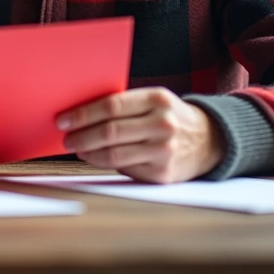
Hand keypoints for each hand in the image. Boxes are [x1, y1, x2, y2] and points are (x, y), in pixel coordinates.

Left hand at [57, 88, 223, 183]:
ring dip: (89, 153)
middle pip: (110, 132)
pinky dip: (106, 164)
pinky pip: (125, 169)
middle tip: (66, 138)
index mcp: (157, 99)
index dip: (83, 114)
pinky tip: (97, 158)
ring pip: (114, 154)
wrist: (210, 140)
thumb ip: (125, 105)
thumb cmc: (169, 117)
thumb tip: (80, 115)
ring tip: (78, 149)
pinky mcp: (163, 173)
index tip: (63, 120)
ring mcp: (164, 151)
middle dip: (81, 136)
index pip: (111, 106)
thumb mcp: (154, 101)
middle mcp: (163, 124)